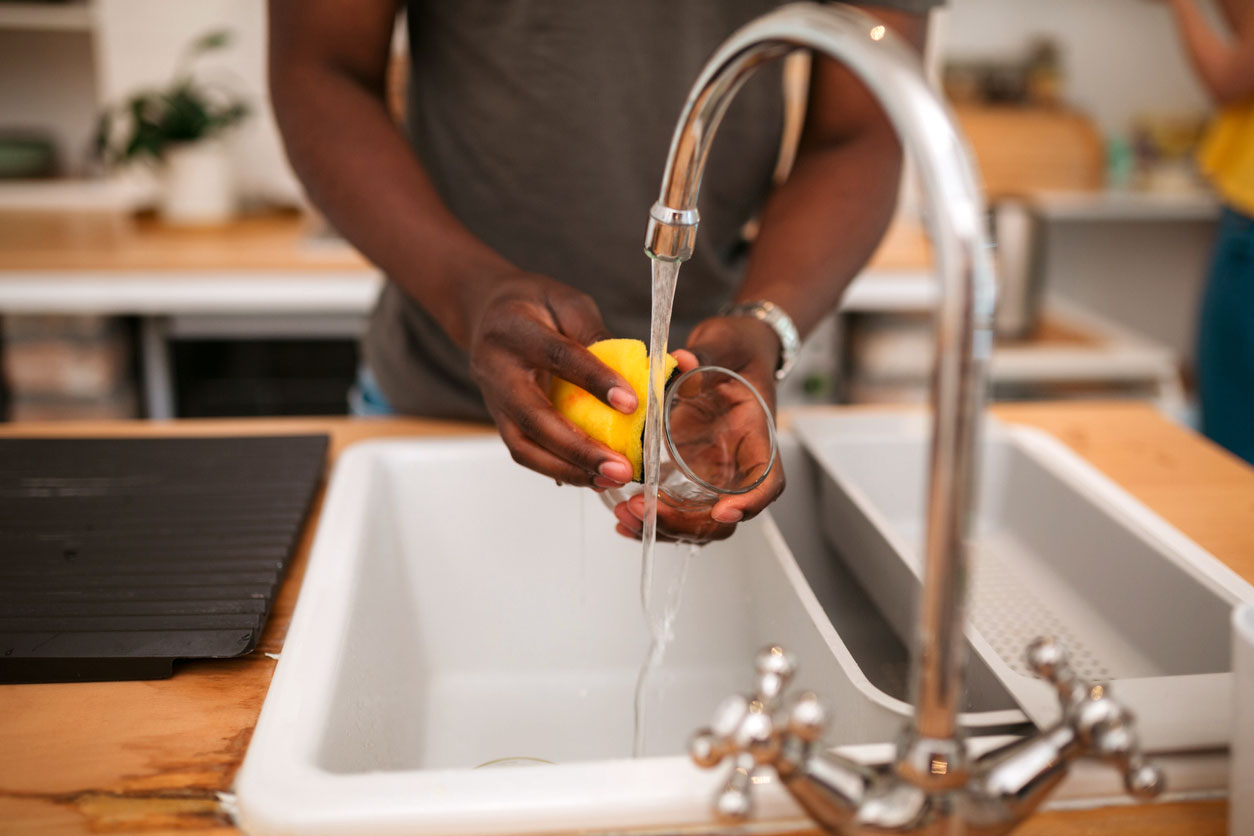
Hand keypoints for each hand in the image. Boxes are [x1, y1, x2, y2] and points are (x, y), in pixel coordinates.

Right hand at [468, 272, 638, 488]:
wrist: (486, 314)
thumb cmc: (534, 305)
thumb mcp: (568, 303)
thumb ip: (597, 335)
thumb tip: (640, 374)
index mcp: (515, 330)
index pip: (559, 357)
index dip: (595, 381)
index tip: (632, 404)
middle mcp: (497, 370)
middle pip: (534, 417)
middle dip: (579, 449)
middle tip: (621, 467)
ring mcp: (493, 401)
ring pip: (524, 446)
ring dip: (569, 469)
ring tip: (609, 479)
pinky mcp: (500, 421)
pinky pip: (525, 452)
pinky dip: (558, 469)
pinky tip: (591, 477)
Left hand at [611, 315, 784, 543]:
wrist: (730, 353)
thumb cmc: (737, 351)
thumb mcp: (725, 345)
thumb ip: (705, 355)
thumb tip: (682, 361)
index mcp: (756, 438)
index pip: (768, 482)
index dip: (750, 502)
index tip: (724, 510)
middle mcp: (736, 466)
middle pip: (723, 517)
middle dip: (685, 523)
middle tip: (644, 509)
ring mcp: (711, 475)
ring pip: (696, 523)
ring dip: (662, 527)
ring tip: (625, 515)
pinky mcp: (687, 475)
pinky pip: (674, 509)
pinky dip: (651, 521)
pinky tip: (623, 520)